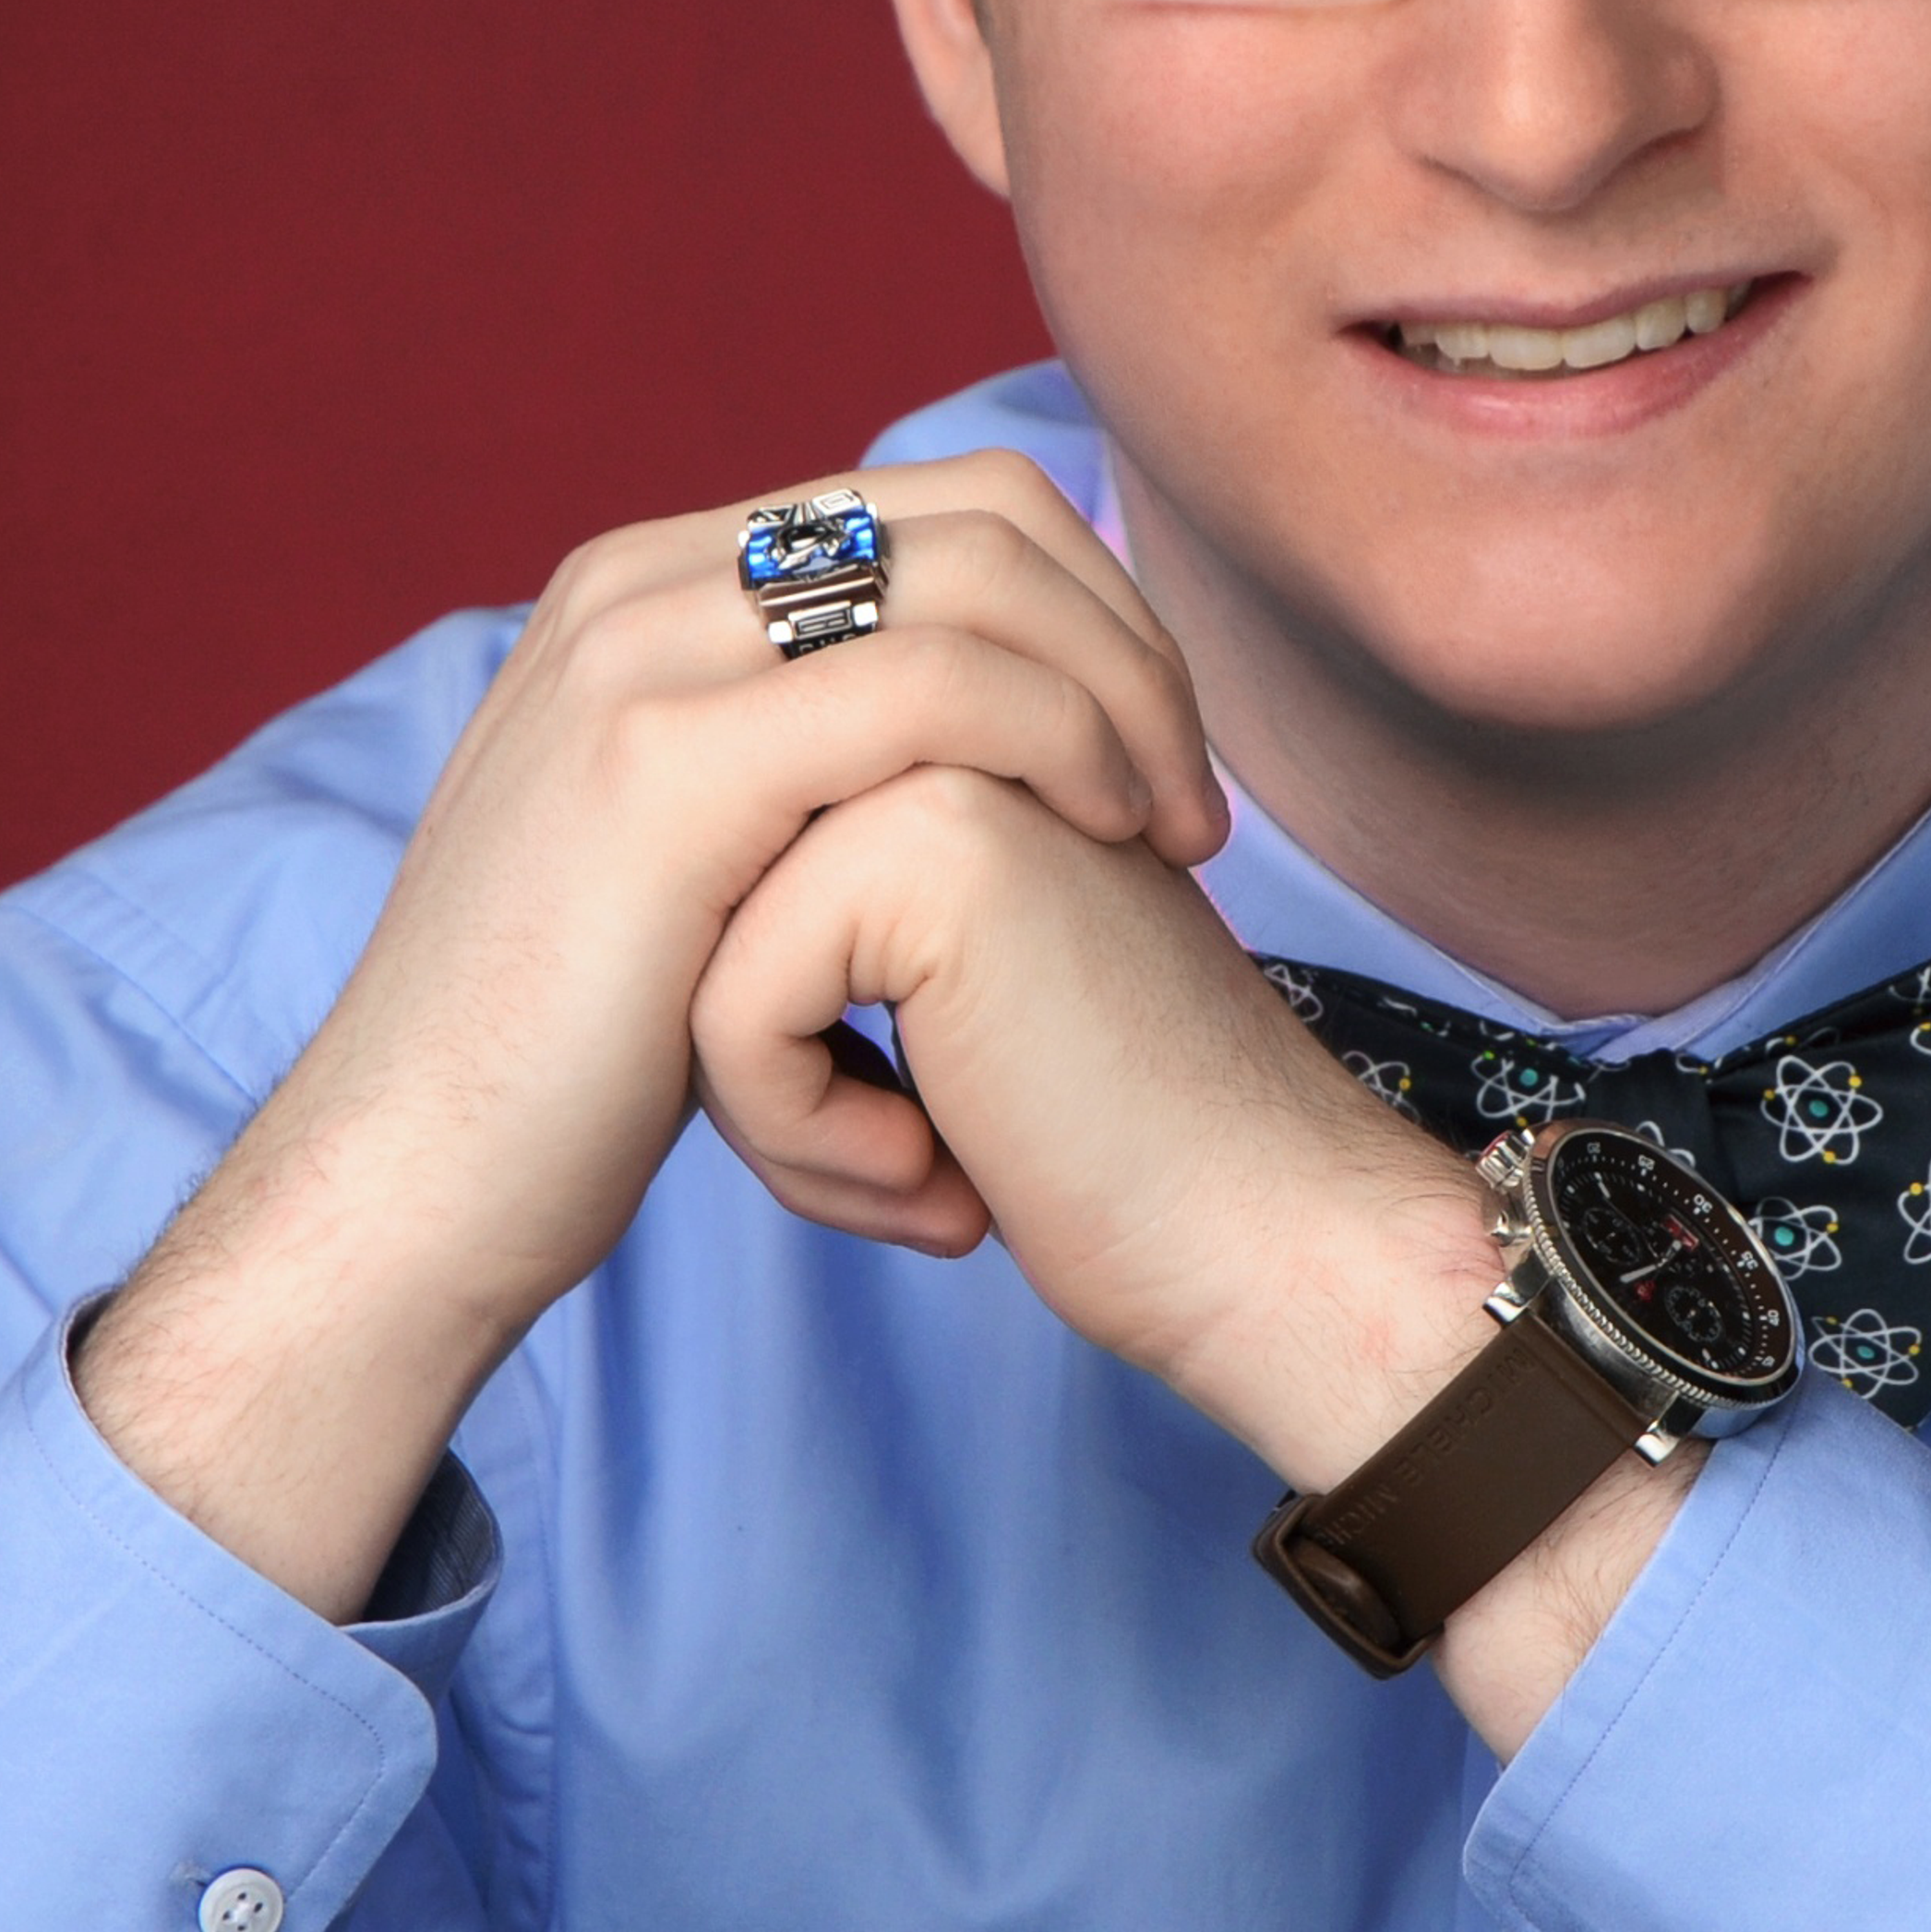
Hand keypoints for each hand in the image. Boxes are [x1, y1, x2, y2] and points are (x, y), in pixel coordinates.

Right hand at [79, 452, 1220, 1616]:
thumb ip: (796, 756)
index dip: (1089, 604)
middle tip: (1194, 794)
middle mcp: (640, 582)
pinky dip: (1064, 745)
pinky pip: (937, 689)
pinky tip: (1108, 842)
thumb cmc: (573, 1067)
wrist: (410, 1192)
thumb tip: (962, 714)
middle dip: (1128, 637)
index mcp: (653, 584)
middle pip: (978, 510)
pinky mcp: (667, 765)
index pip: (942, 504)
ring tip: (1176, 834)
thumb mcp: (697, 858)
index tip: (1159, 746)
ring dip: (1121, 694)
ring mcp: (641, 657)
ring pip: (979, 582)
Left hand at [688, 771, 1694, 1749]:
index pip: (725, 876)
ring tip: (924, 1167)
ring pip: (699, 952)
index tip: (933, 1116)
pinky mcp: (926, 840)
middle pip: (701, 906)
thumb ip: (822, 906)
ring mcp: (942, 750)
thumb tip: (665, 915)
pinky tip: (943, 1179)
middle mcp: (945, 703)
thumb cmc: (1104, 1144)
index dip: (784, 1040)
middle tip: (918, 1153)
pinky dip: (805, 1136)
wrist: (1264, 1228)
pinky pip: (732, 1010)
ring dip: (784, 1113)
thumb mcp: (940, 988)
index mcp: (950, 721)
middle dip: (769, 1068)